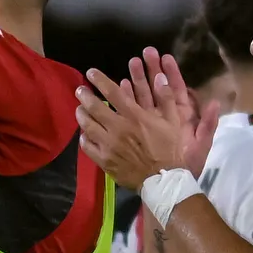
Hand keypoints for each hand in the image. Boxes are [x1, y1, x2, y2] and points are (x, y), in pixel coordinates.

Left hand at [78, 50, 195, 189]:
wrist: (163, 179)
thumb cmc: (168, 148)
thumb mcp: (173, 121)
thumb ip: (166, 97)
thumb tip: (160, 76)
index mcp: (134, 115)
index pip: (111, 92)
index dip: (99, 80)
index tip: (90, 73)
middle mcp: (118, 128)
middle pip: (94, 107)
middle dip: (84, 95)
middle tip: (80, 90)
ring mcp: (108, 145)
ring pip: (87, 125)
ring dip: (81, 114)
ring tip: (79, 109)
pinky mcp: (104, 160)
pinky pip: (87, 146)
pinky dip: (83, 137)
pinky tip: (84, 133)